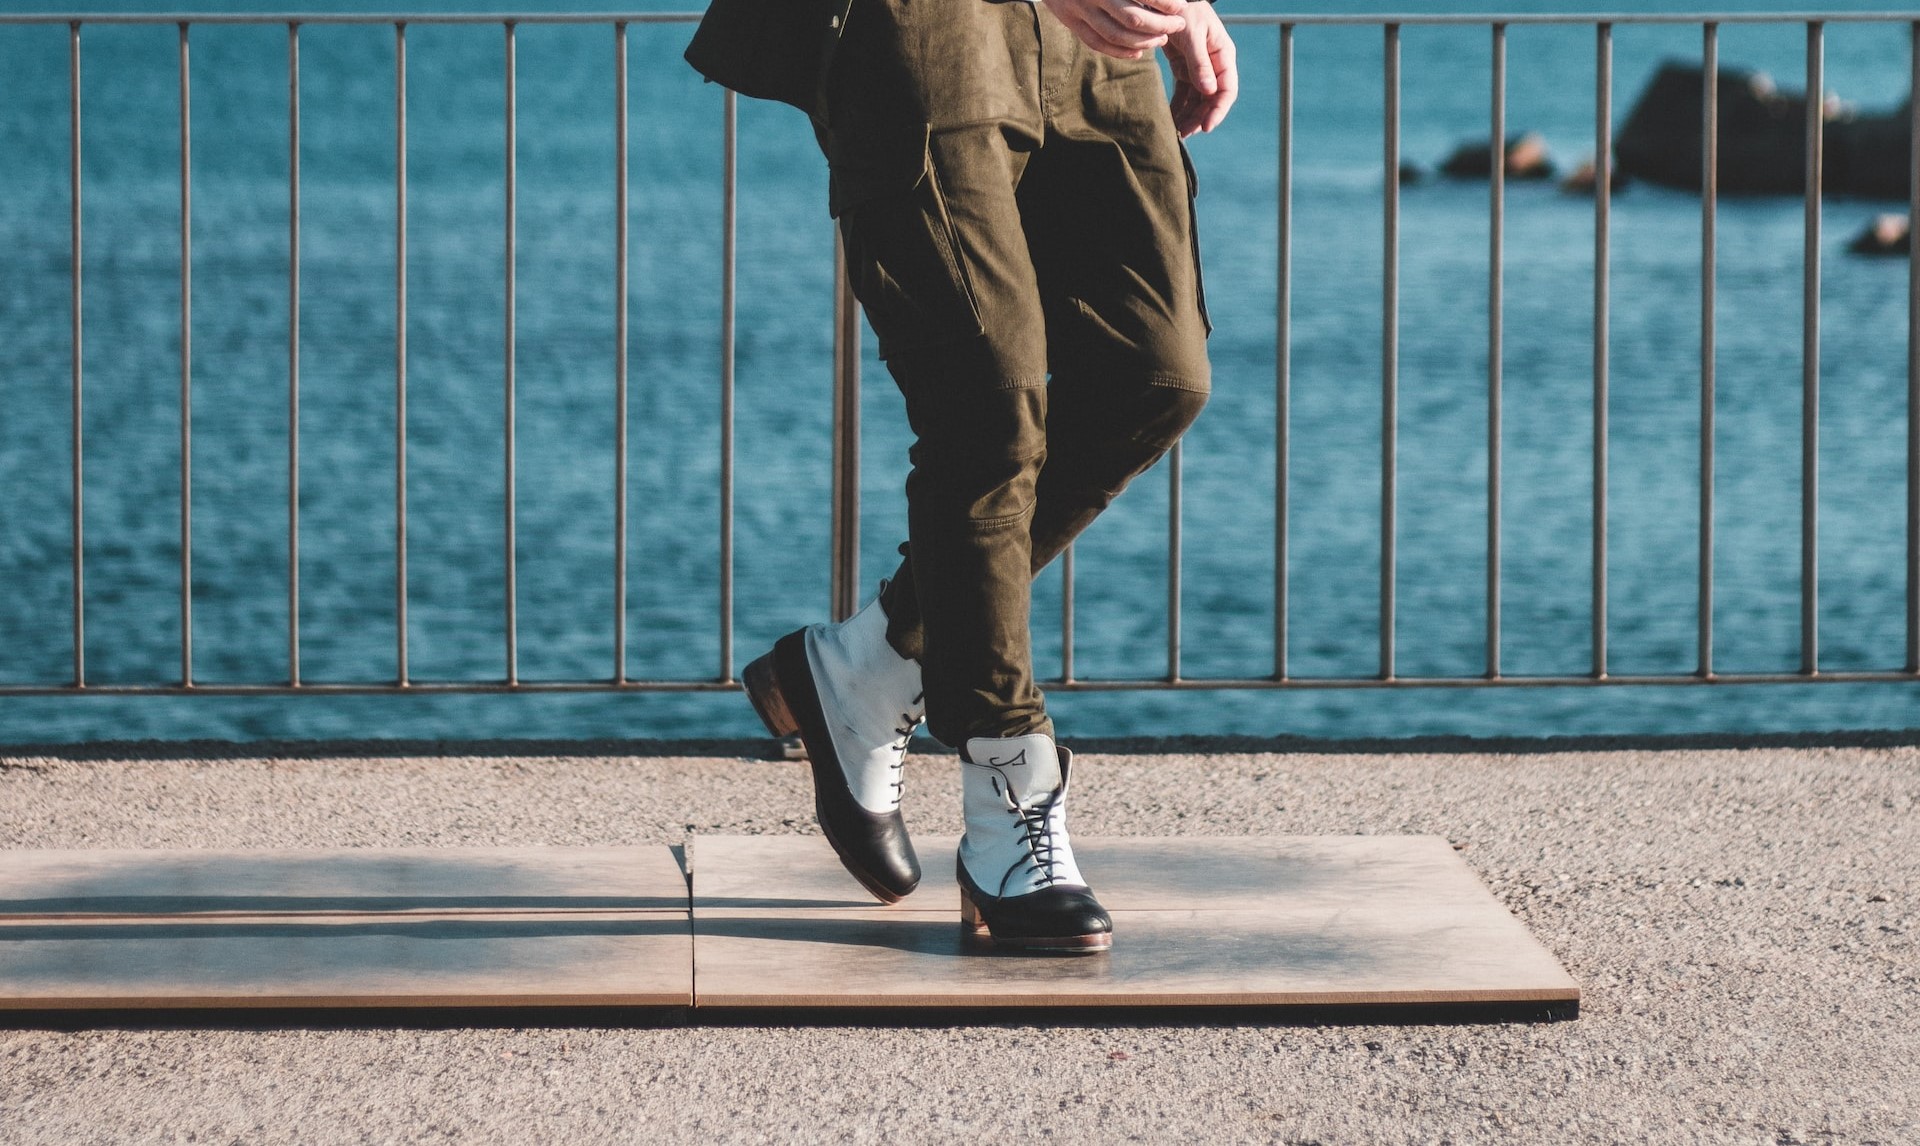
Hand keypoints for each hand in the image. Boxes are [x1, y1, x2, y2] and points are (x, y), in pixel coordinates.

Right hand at [1042, 0, 1188, 60]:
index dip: (1165, 2)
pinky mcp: (1071, 22)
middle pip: (1133, 19)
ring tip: (1162, 39)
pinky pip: (1097, 43)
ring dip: (1144, 42)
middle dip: (1160, 25)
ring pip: (1116, 36)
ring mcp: (1080, 10)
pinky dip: (1120, 52)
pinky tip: (1138, 51)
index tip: (1180, 6)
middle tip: (1178, 24)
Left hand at [1164, 1, 1236, 136]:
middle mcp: (1214, 66)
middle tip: (1184, 134)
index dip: (1218, 110)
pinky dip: (1177, 107)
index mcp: (1223, 56)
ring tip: (1176, 133)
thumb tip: (1209, 92)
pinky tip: (1170, 120)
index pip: (1227, 89)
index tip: (1206, 127)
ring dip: (1188, 116)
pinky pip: (1183, 93)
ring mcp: (1199, 69)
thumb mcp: (1192, 35)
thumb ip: (1200, 64)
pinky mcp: (1184, 69)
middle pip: (1211, 99)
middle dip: (1199, 118)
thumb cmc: (1185, 11)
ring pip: (1197, 100)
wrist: (1169, 0)